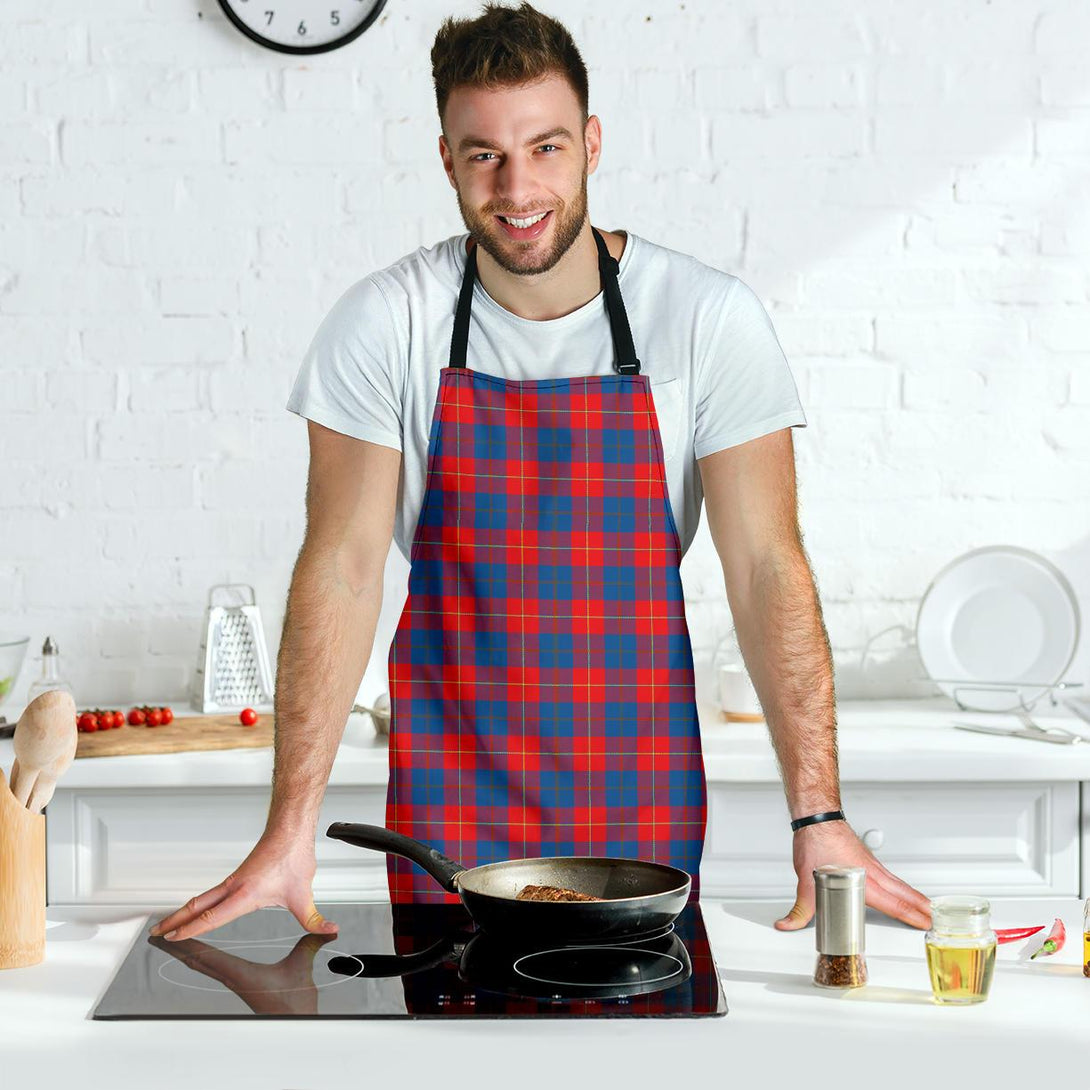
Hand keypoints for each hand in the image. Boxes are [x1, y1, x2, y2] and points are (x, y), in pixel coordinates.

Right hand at [148, 833, 337, 941]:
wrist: (290, 828)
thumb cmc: (293, 855)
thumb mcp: (304, 894)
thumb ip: (314, 918)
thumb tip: (328, 929)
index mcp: (245, 894)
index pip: (211, 917)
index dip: (191, 929)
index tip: (174, 938)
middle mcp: (234, 887)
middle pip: (196, 906)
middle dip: (175, 921)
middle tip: (157, 933)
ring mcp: (234, 880)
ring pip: (202, 898)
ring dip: (183, 911)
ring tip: (169, 923)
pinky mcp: (239, 875)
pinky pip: (212, 892)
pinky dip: (198, 902)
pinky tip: (198, 907)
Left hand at [775, 820, 931, 930]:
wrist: (817, 817)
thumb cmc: (815, 842)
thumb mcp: (805, 881)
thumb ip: (800, 909)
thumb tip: (788, 924)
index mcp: (862, 880)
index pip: (893, 903)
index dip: (911, 915)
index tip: (926, 924)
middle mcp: (871, 872)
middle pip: (903, 894)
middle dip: (921, 908)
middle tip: (935, 919)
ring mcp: (871, 864)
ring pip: (899, 884)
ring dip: (914, 896)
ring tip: (927, 908)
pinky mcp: (867, 859)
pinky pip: (891, 875)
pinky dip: (902, 885)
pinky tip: (901, 888)